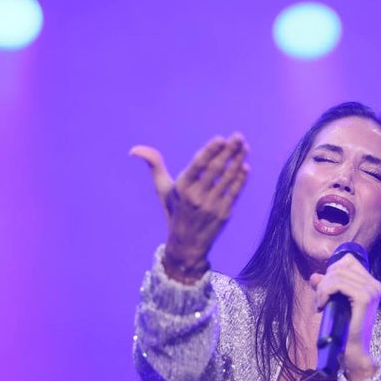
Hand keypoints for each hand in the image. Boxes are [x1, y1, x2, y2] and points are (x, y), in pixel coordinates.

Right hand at [130, 133, 249, 282]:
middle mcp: (196, 196)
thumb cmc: (175, 210)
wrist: (187, 244)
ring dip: (238, 161)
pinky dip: (241, 179)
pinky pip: (235, 192)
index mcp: (181, 188)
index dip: (210, 151)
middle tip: (239, 136)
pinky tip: (245, 166)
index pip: (198, 165)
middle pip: (216, 169)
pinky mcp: (224, 213)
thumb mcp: (162, 190)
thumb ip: (154, 166)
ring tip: (245, 147)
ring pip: (228, 179)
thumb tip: (134, 150)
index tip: (221, 138)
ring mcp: (212, 205)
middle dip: (229, 151)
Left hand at [309, 254, 380, 380]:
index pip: (348, 261)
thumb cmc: (344, 329)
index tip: (325, 289)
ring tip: (320, 305)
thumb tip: (315, 276)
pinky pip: (338, 284)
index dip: (332, 270)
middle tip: (320, 300)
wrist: (353, 351)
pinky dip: (325, 293)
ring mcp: (371, 290)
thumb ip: (326, 287)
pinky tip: (322, 306)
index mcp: (371, 284)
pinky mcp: (364, 298)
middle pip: (340, 266)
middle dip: (325, 282)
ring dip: (323, 289)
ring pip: (337, 275)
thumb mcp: (334, 303)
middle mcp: (374, 284)